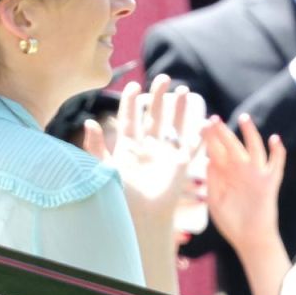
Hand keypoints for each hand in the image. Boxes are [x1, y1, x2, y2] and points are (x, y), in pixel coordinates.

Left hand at [85, 75, 195, 224]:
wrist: (141, 216)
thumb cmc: (121, 196)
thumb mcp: (104, 168)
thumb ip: (96, 147)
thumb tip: (89, 122)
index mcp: (128, 147)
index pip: (130, 118)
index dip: (131, 102)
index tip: (133, 85)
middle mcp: (148, 148)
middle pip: (154, 116)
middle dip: (158, 97)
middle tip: (163, 78)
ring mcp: (166, 155)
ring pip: (174, 125)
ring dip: (179, 109)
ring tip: (183, 89)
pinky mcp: (181, 164)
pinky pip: (193, 145)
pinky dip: (200, 134)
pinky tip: (206, 119)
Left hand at [204, 113, 285, 252]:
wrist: (250, 239)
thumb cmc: (231, 222)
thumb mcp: (215, 201)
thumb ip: (212, 182)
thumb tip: (209, 161)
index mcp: (225, 174)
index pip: (217, 151)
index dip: (209, 138)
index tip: (201, 125)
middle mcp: (241, 170)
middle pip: (232, 146)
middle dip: (223, 133)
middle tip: (213, 119)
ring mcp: (256, 174)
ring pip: (255, 148)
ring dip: (250, 134)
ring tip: (244, 119)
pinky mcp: (270, 182)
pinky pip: (276, 164)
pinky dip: (278, 152)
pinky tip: (275, 139)